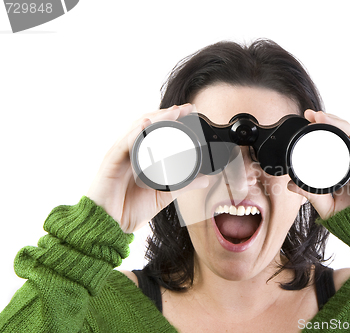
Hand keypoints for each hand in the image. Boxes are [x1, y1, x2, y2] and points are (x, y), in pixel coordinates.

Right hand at [86, 103, 207, 232]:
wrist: (110, 227)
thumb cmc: (130, 209)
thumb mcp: (164, 195)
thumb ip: (183, 185)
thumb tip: (205, 179)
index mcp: (139, 156)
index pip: (155, 130)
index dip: (171, 119)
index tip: (190, 111)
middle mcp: (128, 151)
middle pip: (147, 125)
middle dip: (167, 114)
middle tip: (187, 108)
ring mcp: (119, 156)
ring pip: (137, 129)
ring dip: (156, 118)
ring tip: (174, 112)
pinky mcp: (110, 163)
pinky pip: (123, 144)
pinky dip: (135, 133)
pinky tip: (145, 124)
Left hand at [287, 110, 349, 219]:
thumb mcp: (327, 205)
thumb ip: (311, 194)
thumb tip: (290, 185)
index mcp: (347, 164)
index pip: (335, 138)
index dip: (323, 126)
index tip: (308, 118)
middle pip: (346, 133)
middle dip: (330, 121)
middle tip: (313, 114)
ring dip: (342, 127)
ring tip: (326, 119)